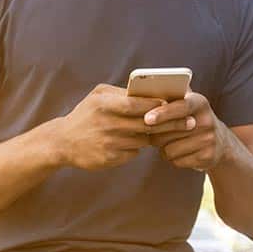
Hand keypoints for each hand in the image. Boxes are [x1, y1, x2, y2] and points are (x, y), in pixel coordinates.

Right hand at [51, 84, 168, 169]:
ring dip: (155, 136)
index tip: (176, 105)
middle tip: (189, 122)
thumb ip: (122, 93)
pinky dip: (137, 147)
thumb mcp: (97, 96)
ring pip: (144, 139)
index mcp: (104, 104)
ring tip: (168, 132)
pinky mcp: (109, 159)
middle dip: (171, 123)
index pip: (138, 104)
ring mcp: (109, 143)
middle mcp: (107, 124)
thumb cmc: (85, 115)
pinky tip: (137, 143)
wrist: (62, 142)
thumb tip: (151, 92)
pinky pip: (134, 152)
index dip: (159, 105)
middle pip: (147, 124)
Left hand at [145, 92, 233, 170]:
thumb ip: (170, 96)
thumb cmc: (191, 119)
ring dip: (163, 147)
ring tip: (170, 141)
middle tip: (150, 130)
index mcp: (199, 102)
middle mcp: (207, 120)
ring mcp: (209, 140)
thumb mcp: (186, 103)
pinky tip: (179, 151)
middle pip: (168, 132)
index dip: (162, 113)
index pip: (180, 106)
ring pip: (169, 149)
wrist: (220, 142)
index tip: (147, 119)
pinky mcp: (207, 157)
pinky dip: (172, 158)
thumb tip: (142, 89)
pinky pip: (176, 161)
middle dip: (155, 133)